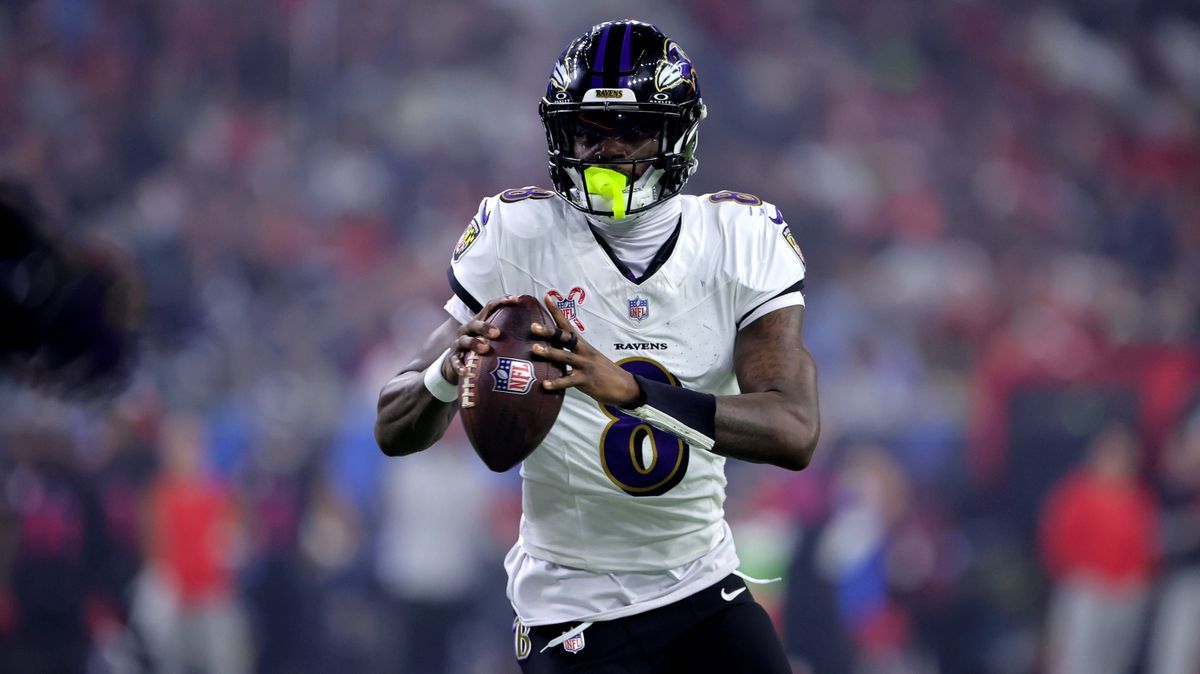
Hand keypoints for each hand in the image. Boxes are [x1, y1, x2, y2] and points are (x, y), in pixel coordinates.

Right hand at [443, 295, 519, 383]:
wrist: (456, 364)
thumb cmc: (482, 350)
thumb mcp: (493, 340)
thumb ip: (509, 334)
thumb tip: (538, 330)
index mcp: (480, 322)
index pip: (490, 307)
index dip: (502, 302)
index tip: (516, 300)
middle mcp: (468, 330)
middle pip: (475, 323)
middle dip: (486, 326)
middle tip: (497, 333)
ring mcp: (459, 344)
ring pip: (464, 341)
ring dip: (474, 344)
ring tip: (485, 349)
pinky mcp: (453, 358)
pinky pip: (455, 361)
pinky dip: (459, 366)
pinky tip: (466, 372)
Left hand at [530, 293, 642, 407]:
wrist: (624, 386)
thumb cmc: (602, 372)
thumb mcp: (589, 357)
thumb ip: (572, 353)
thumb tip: (552, 350)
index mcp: (582, 344)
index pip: (567, 324)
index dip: (556, 311)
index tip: (546, 297)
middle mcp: (583, 351)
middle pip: (564, 338)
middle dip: (549, 332)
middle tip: (533, 326)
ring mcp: (585, 365)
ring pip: (565, 357)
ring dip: (550, 353)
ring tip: (535, 349)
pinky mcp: (586, 380)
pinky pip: (569, 381)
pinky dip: (557, 383)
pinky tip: (545, 384)